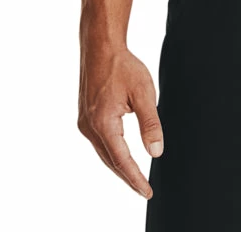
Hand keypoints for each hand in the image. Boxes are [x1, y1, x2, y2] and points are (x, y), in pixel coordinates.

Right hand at [77, 44, 163, 198]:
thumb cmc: (123, 66)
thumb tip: (156, 152)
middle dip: (127, 177)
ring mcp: (84, 122)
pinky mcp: (85, 116)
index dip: (135, 178)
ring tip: (135, 177)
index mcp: (103, 124)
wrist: (100, 47)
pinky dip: (111, 152)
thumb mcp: (143, 93)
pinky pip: (99, 142)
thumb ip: (150, 124)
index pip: (122, 160)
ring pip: (103, 152)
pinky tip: (120, 155)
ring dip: (118, 166)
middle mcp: (89, 127)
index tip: (147, 192)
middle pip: (110, 161)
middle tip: (144, 189)